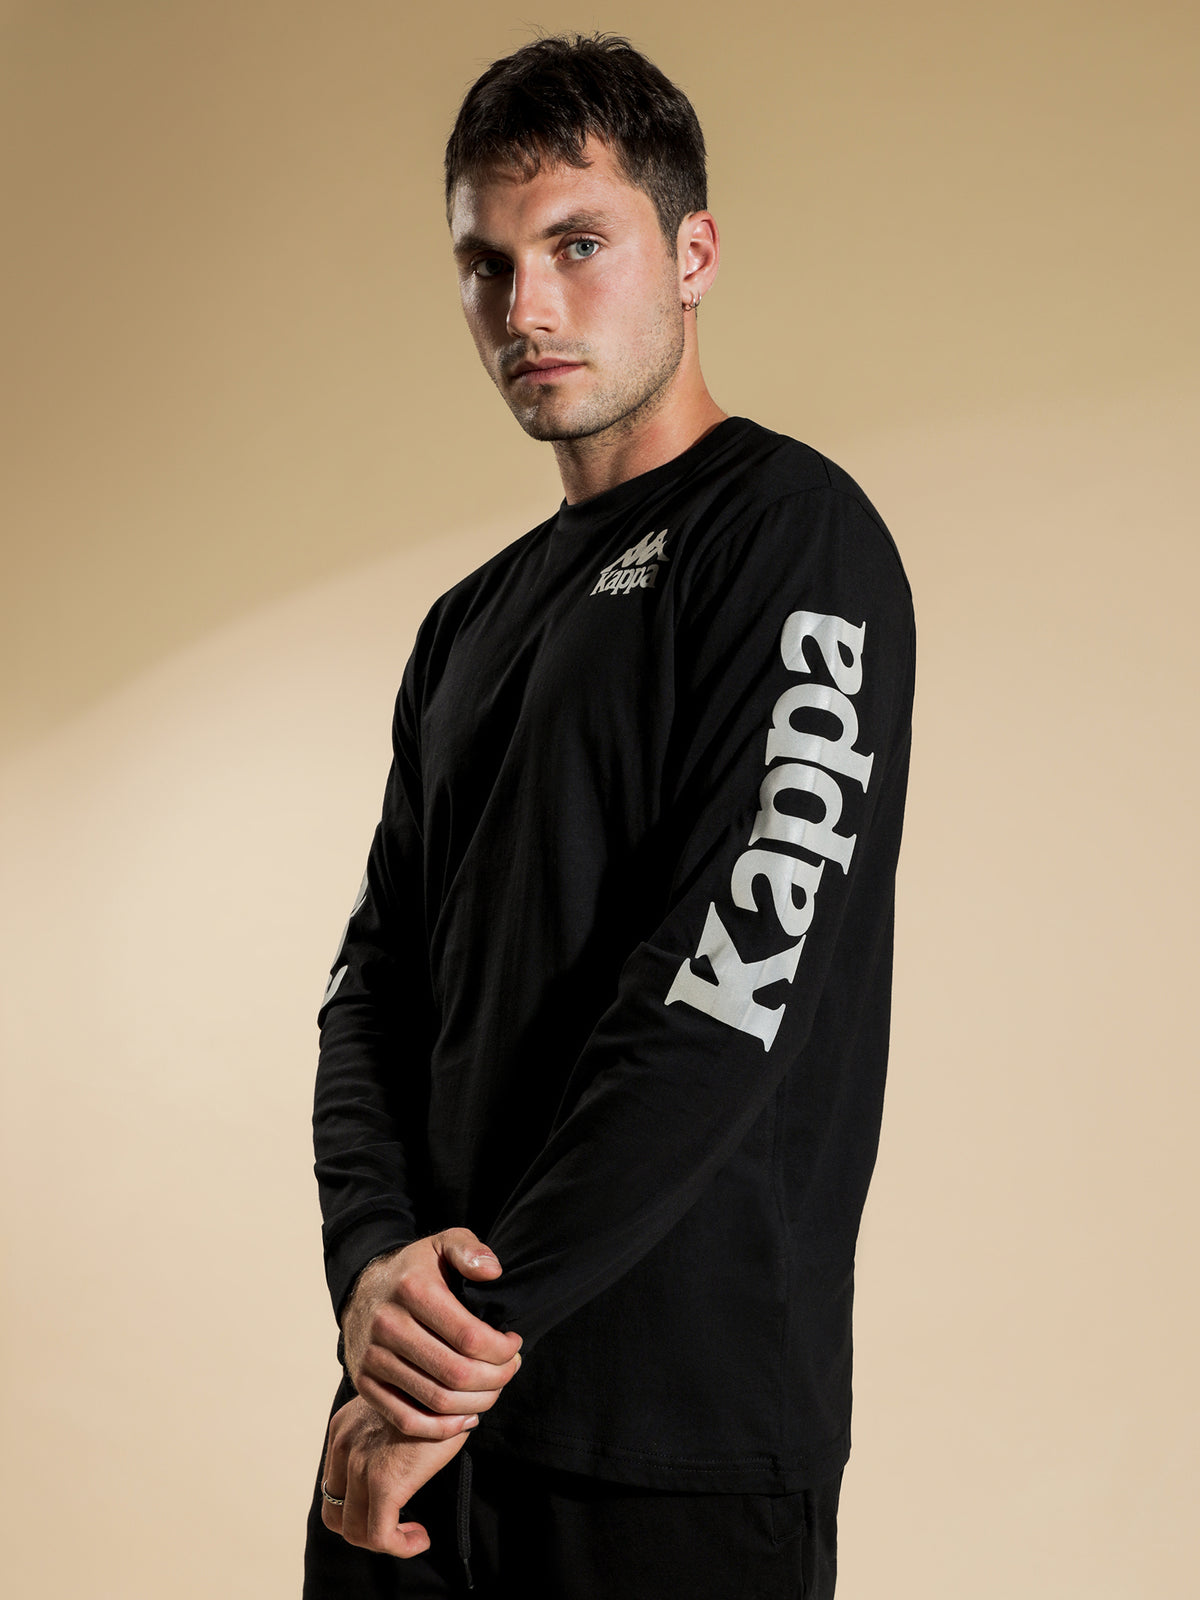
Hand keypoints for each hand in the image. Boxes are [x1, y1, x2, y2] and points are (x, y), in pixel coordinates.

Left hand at [320, 1393, 466, 1556]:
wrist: (454, 1377)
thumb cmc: (436, 1392)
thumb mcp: (398, 1407)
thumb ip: (383, 1432)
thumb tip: (398, 1459)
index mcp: (342, 1428)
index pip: (334, 1486)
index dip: (358, 1507)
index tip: (391, 1508)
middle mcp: (343, 1444)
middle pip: (335, 1513)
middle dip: (364, 1529)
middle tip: (397, 1526)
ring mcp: (361, 1463)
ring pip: (355, 1531)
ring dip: (385, 1541)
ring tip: (413, 1535)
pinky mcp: (385, 1481)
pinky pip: (381, 1535)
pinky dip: (400, 1546)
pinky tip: (421, 1538)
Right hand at [341, 1228, 523, 1438]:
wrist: (362, 1289)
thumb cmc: (415, 1269)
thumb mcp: (442, 1244)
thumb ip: (470, 1250)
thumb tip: (493, 1271)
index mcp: (413, 1289)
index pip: (470, 1337)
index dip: (503, 1349)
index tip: (515, 1344)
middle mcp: (388, 1325)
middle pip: (456, 1373)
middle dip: (496, 1379)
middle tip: (510, 1370)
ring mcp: (373, 1358)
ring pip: (437, 1400)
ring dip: (476, 1404)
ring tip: (493, 1390)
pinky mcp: (364, 1384)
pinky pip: (407, 1420)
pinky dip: (443, 1428)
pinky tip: (467, 1417)